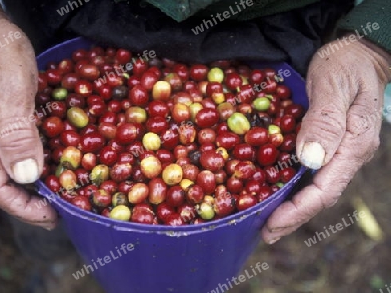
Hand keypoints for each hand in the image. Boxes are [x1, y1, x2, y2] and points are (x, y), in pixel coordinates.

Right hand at [0, 3, 55, 228]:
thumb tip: (26, 176)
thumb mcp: (10, 88)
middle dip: (27, 203)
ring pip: (4, 169)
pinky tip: (47, 165)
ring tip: (56, 196)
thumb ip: (16, 133)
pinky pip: (9, 150)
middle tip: (57, 213)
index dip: (23, 207)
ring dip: (29, 187)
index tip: (51, 217)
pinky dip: (29, 164)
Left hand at [262, 34, 390, 243]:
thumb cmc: (346, 65)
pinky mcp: (330, 143)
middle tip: (264, 233)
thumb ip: (324, 122)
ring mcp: (340, 150)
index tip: (271, 223)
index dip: (297, 210)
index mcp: (353, 145)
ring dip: (292, 206)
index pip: (325, 189)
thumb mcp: (333, 86)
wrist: (358, 51)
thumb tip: (310, 160)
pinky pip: (312, 172)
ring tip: (266, 220)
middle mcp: (348, 154)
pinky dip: (294, 186)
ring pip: (316, 187)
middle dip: (292, 217)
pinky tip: (277, 190)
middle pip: (320, 196)